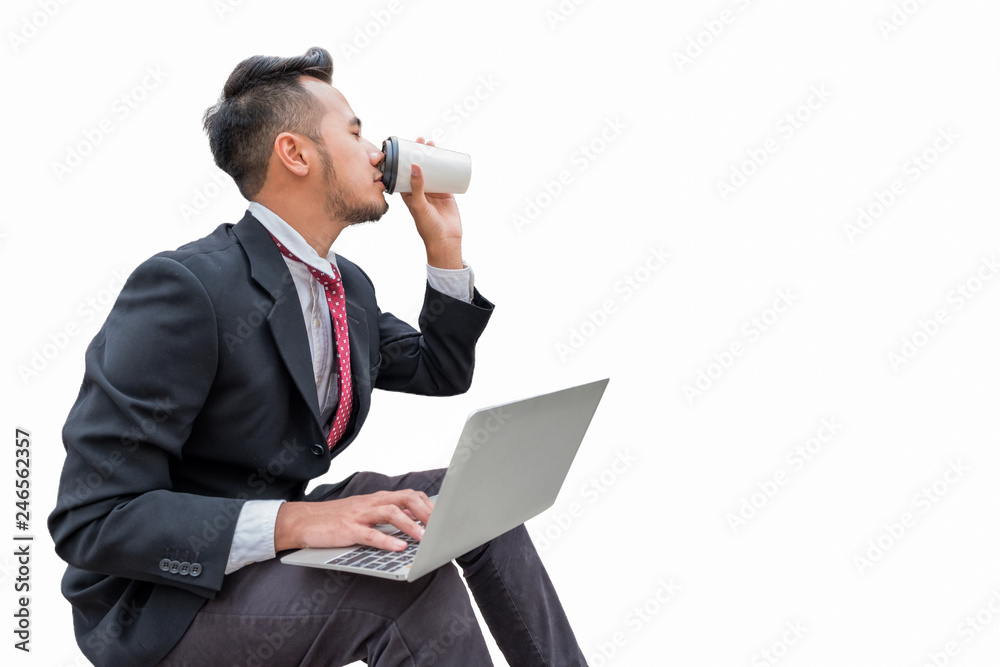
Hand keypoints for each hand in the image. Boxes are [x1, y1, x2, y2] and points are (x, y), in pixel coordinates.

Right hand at [274, 489, 434, 551]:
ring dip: (410, 526)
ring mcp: (360, 515)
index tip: (444, 519)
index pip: (410, 495)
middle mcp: (371, 503)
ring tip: (424, 539)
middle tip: (439, 527)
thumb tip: (415, 520)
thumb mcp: (365, 513)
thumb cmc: (336, 519)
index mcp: (378, 499)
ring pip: (391, 513)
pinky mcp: (348, 530)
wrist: (304, 521)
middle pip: (406, 499)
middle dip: (426, 512)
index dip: (429, 505)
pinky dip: (387, 541)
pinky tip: (399, 548)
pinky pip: (370, 534)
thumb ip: (388, 515)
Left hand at [400, 137, 463, 269]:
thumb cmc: (427, 226)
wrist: (446, 240)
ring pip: (432, 170)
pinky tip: (447, 157)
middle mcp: (420, 191)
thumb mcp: (419, 206)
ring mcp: (433, 191)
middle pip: (419, 168)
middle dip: (420, 154)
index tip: (406, 146)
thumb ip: (417, 187)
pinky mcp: (446, 193)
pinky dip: (446, 167)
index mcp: (408, 194)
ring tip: (433, 144)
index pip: (403, 173)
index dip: (404, 159)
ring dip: (432, 157)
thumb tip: (415, 166)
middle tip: (422, 140)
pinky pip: (446, 177)